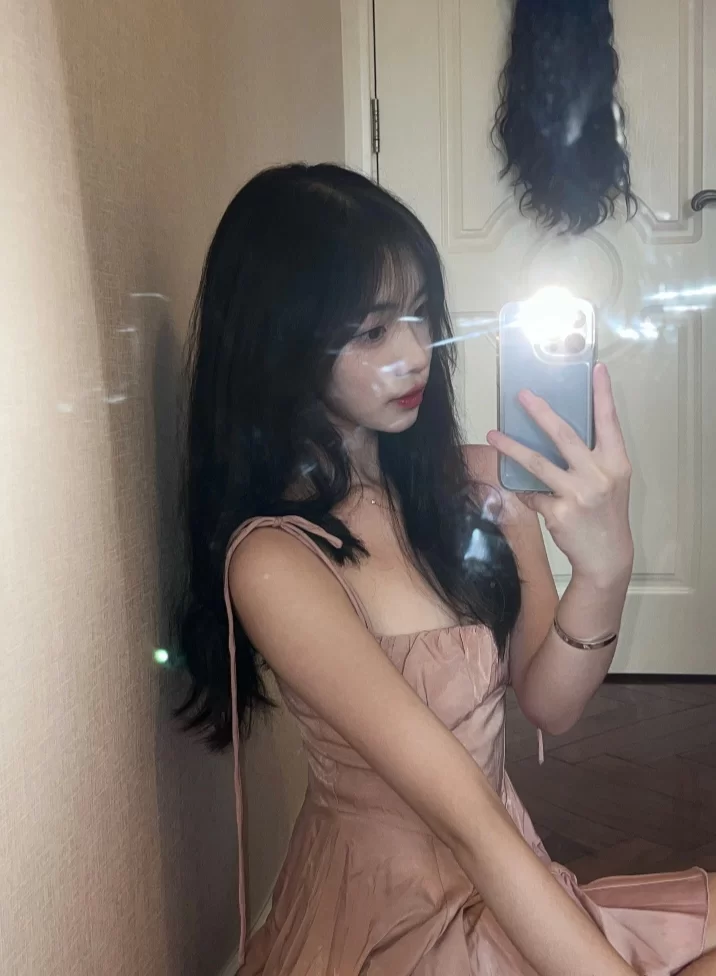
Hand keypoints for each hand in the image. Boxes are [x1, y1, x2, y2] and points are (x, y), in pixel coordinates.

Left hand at [487, 363, 632, 587]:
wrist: (606, 556)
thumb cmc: (606, 512)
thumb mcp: (611, 480)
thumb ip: (593, 456)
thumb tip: (556, 429)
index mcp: (616, 462)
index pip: (610, 422)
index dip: (603, 395)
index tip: (596, 368)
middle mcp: (599, 475)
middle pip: (564, 435)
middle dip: (540, 412)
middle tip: (521, 395)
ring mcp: (578, 494)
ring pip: (537, 463)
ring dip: (511, 448)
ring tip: (492, 435)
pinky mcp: (559, 512)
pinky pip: (532, 493)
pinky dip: (524, 491)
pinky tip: (520, 490)